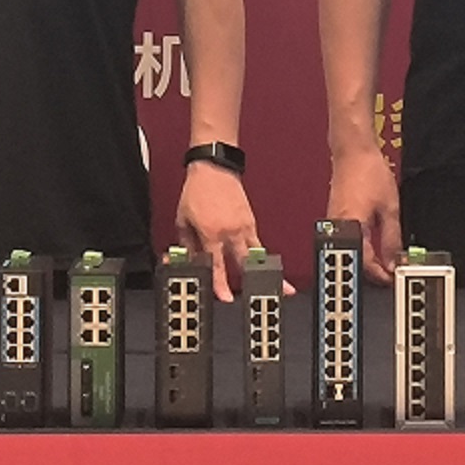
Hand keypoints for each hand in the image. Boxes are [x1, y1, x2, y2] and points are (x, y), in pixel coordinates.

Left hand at [175, 162, 264, 301]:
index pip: (216, 264)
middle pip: (244, 261)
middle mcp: (230, 230)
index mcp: (211, 232)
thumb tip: (187, 262)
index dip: (221, 284)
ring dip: (266, 269)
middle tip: (267, 293)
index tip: (226, 297)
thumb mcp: (183, 220)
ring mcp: (243, 225)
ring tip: (282, 283)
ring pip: (256, 253)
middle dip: (255, 280)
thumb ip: (186, 245)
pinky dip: (260, 255)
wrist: (214, 167)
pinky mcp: (251, 220)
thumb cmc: (197, 190)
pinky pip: (256, 242)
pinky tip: (266, 265)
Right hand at [327, 144, 400, 283]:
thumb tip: (393, 261)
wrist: (353, 151)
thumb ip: (391, 239)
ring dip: (368, 258)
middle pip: (355, 260)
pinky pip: (348, 239)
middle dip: (374, 270)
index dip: (381, 275)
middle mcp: (337, 228)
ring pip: (351, 250)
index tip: (393, 278)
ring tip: (385, 259)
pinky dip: (361, 246)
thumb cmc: (368, 172)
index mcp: (351, 228)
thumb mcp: (390, 208)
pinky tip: (373, 245)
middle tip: (390, 271)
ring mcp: (334, 223)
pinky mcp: (335, 217)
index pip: (365, 263)